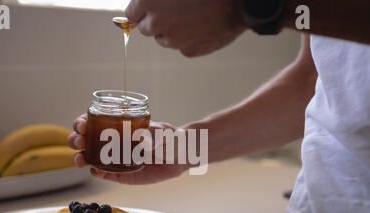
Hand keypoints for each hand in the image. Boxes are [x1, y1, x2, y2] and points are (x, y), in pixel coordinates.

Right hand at [68, 114, 188, 184]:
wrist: (180, 157)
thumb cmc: (169, 138)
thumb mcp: (162, 133)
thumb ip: (152, 135)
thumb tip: (140, 138)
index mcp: (118, 125)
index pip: (93, 121)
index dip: (82, 122)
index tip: (82, 124)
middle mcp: (112, 141)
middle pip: (85, 139)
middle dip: (76, 140)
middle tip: (80, 142)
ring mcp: (114, 159)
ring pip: (89, 157)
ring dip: (81, 158)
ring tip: (80, 160)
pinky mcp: (120, 174)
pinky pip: (103, 174)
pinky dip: (97, 173)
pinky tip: (95, 171)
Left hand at [125, 0, 246, 56]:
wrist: (238, 1)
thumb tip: (149, 0)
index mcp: (148, 2)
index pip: (131, 15)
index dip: (141, 9)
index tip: (150, 7)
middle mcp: (157, 24)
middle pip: (146, 29)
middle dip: (156, 20)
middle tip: (174, 8)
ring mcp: (174, 41)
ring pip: (165, 39)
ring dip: (172, 29)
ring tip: (191, 14)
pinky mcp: (190, 51)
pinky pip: (183, 46)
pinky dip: (189, 38)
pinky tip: (201, 24)